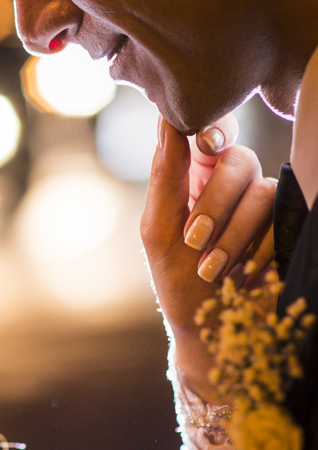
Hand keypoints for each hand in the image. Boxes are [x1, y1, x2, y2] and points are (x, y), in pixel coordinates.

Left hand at [141, 114, 276, 403]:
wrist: (212, 328)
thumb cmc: (177, 278)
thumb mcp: (159, 230)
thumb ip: (165, 177)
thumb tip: (167, 121)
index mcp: (193, 175)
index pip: (208, 131)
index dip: (213, 126)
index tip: (206, 140)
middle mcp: (231, 182)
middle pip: (237, 160)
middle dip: (214, 202)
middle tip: (195, 239)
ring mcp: (264, 203)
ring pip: (261, 191)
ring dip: (232, 234)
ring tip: (212, 269)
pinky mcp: (289, 224)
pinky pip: (284, 217)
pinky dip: (259, 248)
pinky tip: (242, 272)